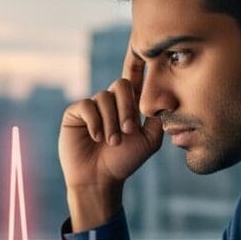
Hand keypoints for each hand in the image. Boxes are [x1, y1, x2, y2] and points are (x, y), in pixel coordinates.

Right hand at [58, 42, 163, 227]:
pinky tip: (96, 137)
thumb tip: (166, 99)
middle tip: (128, 130)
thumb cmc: (123, 162)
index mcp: (128, 106)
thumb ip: (158, 120)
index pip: (135, 82)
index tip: (145, 60)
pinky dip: (95, 121)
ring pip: (104, 97)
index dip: (139, 69)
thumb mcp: (149, 141)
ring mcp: (92, 107)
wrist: (99, 179)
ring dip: (111, 121)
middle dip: (127, 106)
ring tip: (112, 142)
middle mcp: (110, 103)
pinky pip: (87, 105)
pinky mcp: (74, 114)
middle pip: (121, 84)